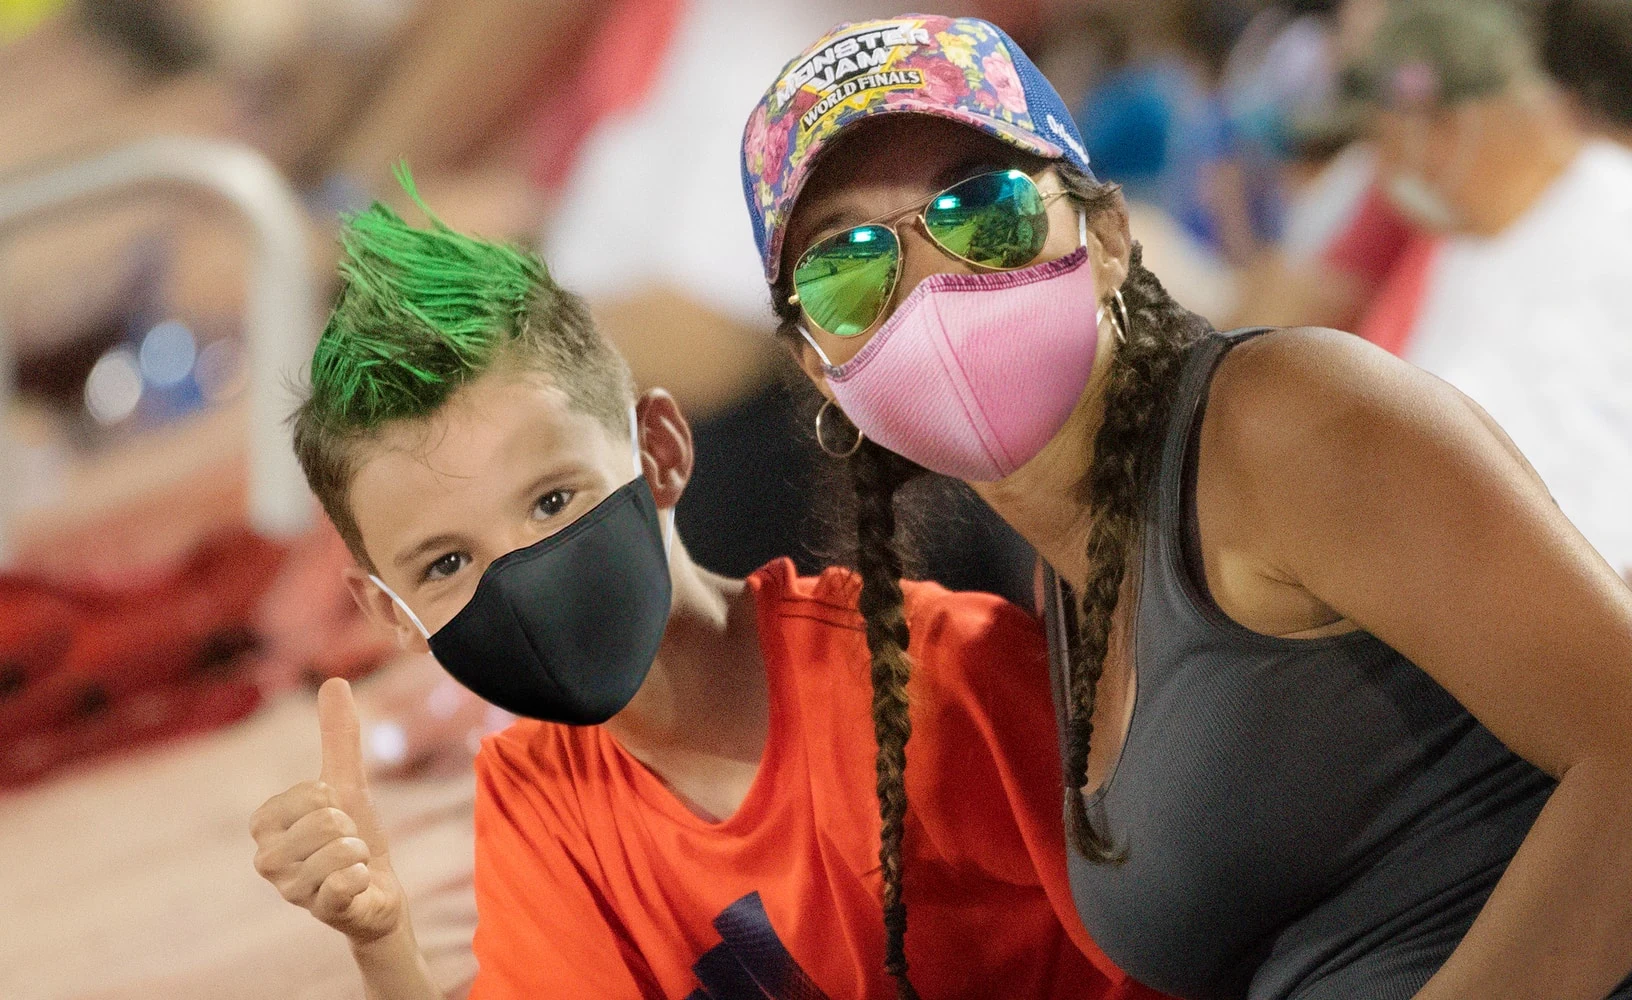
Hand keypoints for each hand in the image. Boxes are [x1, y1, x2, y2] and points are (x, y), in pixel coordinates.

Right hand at [251, 678, 405, 941]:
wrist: (378, 893)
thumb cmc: (354, 837)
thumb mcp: (348, 783)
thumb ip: (338, 737)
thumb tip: (335, 680)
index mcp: (265, 826)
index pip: (306, 794)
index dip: (332, 800)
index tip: (333, 816)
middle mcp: (267, 861)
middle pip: (324, 821)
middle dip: (349, 828)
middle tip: (347, 843)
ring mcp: (290, 891)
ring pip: (339, 850)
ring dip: (359, 851)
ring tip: (352, 862)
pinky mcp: (320, 914)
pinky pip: (347, 882)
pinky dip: (362, 876)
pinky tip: (356, 884)